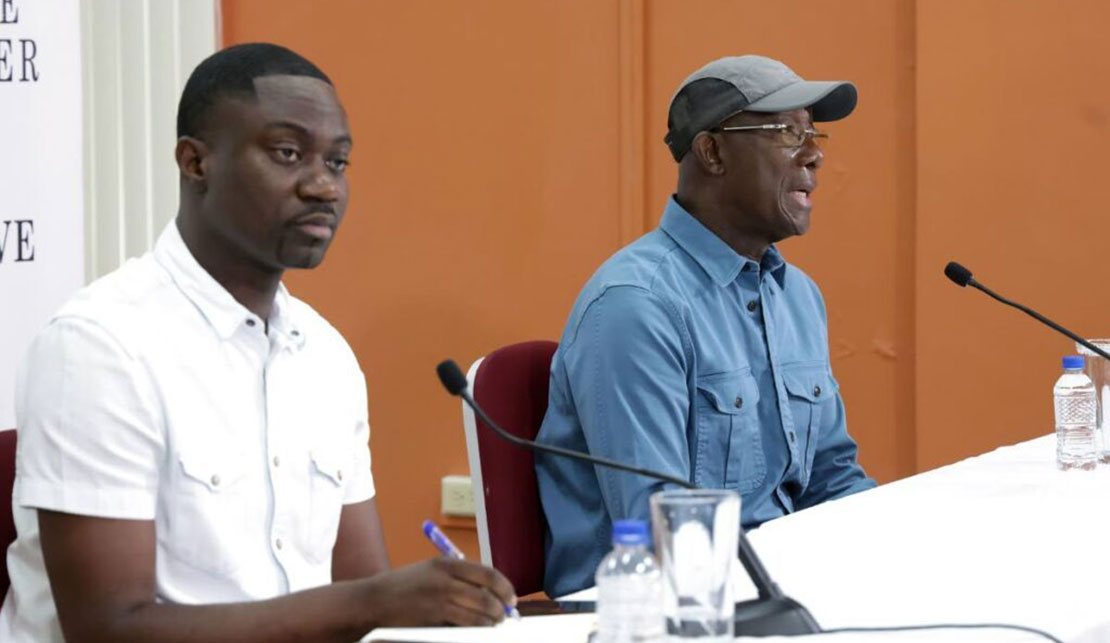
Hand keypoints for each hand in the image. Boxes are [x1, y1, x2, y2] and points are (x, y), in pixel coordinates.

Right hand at [362, 558, 516, 627]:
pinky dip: (476, 628)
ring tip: (494, 624)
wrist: (374, 600)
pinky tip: (479, 629)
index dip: (505, 587)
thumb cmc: (405, 587)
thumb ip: (459, 578)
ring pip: (478, 613)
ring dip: (491, 621)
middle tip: (505, 615)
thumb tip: (490, 592)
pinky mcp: (433, 617)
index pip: (488, 573)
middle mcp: (445, 579)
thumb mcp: (432, 571)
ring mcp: (439, 599)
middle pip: (486, 595)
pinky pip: (464, 625)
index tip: (511, 597)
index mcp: (447, 563)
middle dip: (501, 608)